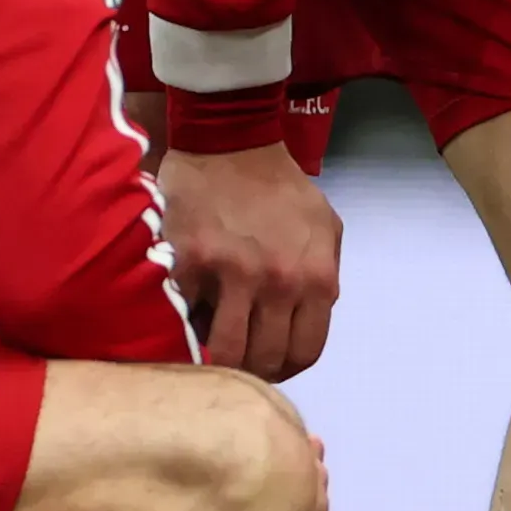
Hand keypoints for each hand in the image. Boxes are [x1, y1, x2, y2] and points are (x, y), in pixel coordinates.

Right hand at [162, 137, 343, 378]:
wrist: (230, 143)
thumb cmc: (279, 187)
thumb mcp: (325, 227)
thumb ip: (324, 276)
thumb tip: (306, 321)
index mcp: (316, 277)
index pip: (304, 353)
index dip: (285, 367)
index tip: (268, 362)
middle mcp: (279, 282)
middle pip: (264, 361)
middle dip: (250, 368)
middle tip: (234, 356)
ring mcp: (233, 275)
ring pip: (224, 352)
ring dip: (215, 356)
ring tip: (207, 344)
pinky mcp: (190, 264)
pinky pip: (185, 318)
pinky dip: (184, 324)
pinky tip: (186, 314)